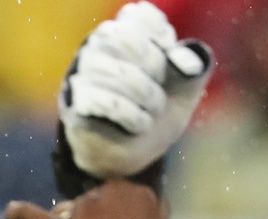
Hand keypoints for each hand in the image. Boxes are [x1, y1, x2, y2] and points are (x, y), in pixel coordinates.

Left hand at [5, 180, 168, 218]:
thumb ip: (137, 218)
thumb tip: (120, 212)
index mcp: (136, 193)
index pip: (110, 195)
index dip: (106, 218)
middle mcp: (110, 193)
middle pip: (86, 202)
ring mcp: (85, 210)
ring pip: (64, 212)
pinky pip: (32, 216)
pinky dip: (20, 215)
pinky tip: (13, 214)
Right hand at [59, 1, 212, 179]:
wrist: (130, 155)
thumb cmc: (154, 114)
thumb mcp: (183, 92)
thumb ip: (193, 70)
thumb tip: (187, 60)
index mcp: (126, 33)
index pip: (138, 15)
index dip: (159, 34)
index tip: (168, 57)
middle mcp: (99, 47)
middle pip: (121, 36)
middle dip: (151, 64)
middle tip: (161, 90)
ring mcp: (82, 74)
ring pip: (109, 69)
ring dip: (143, 94)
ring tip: (152, 112)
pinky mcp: (74, 105)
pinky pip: (97, 99)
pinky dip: (127, 114)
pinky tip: (138, 124)